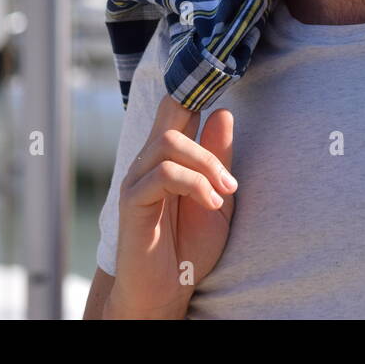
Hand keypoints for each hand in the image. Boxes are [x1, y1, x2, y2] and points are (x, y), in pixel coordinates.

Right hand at [104, 95, 236, 318]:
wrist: (167, 291)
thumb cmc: (189, 246)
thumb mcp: (218, 198)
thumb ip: (219, 159)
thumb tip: (223, 112)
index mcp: (170, 155)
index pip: (177, 106)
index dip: (195, 86)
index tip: (221, 72)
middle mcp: (150, 159)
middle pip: (172, 110)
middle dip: (207, 125)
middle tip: (230, 171)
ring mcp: (138, 178)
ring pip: (170, 142)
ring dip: (207, 164)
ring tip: (224, 193)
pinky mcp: (133, 200)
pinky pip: (164, 174)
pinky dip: (195, 184)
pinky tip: (210, 203)